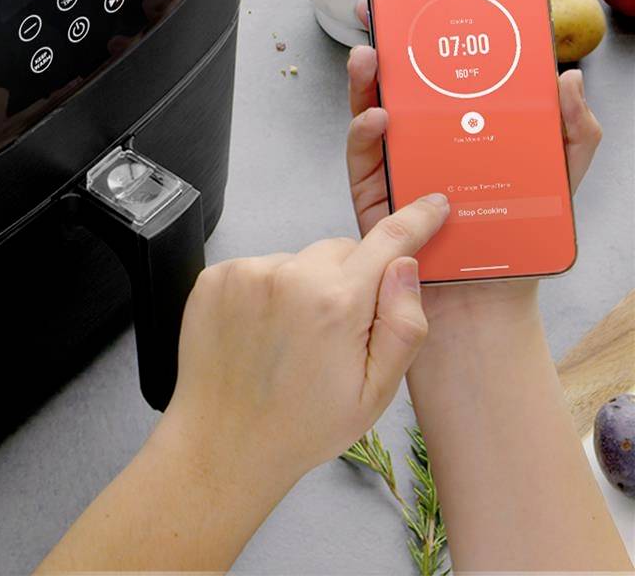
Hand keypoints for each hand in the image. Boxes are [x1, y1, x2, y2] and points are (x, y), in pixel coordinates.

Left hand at [157, 195, 449, 491]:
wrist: (224, 443)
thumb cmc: (302, 425)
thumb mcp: (376, 392)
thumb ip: (402, 325)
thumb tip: (405, 267)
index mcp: (335, 302)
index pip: (386, 242)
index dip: (414, 220)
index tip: (431, 204)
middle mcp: (288, 275)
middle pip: (339, 252)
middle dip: (348, 279)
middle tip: (337, 333)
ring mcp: (245, 273)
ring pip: (297, 261)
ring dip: (302, 287)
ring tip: (289, 342)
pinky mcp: (215, 276)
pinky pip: (258, 269)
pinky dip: (266, 291)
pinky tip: (261, 333)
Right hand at [345, 0, 600, 328]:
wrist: (487, 295)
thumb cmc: (519, 232)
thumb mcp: (561, 173)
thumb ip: (575, 130)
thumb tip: (569, 79)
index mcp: (467, 112)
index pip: (454, 58)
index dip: (447, 19)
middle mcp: (426, 124)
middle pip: (403, 68)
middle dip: (390, 31)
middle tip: (386, 1)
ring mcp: (396, 151)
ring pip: (373, 101)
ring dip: (367, 73)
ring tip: (372, 52)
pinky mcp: (373, 184)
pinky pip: (362, 152)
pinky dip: (364, 129)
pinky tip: (377, 115)